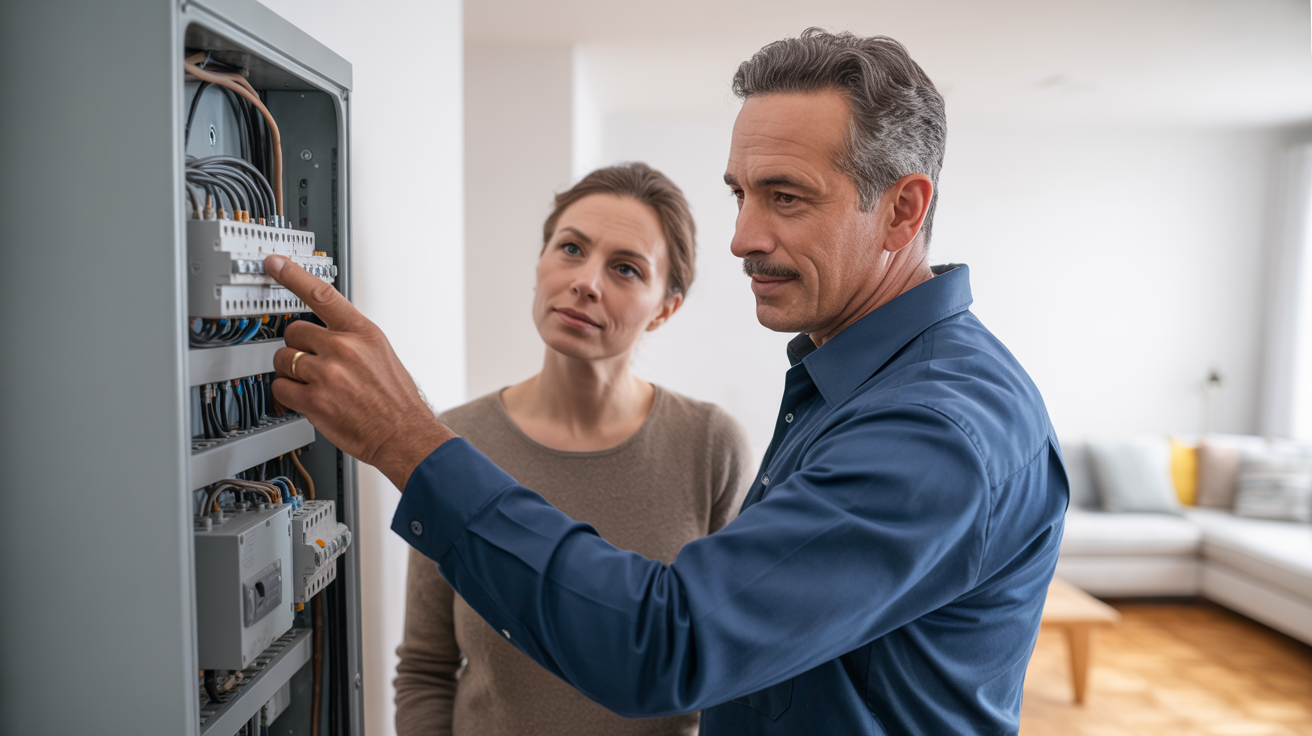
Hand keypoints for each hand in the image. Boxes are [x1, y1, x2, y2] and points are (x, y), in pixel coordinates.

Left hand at [264, 255, 454, 489]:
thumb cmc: (396, 399)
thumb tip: (325, 331)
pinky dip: (289, 394)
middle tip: (315, 363)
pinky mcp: (314, 401)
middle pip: (294, 332)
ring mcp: (327, 375)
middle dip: (299, 347)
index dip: (293, 275)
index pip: (322, 294)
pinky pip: (281, 387)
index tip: (275, 262)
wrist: (404, 434)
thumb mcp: (382, 354)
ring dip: (292, 371)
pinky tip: (308, 398)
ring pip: (284, 359)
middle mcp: (343, 349)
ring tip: (314, 383)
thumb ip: (352, 338)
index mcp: (363, 333)